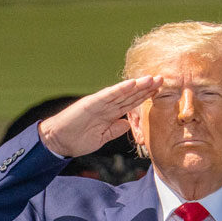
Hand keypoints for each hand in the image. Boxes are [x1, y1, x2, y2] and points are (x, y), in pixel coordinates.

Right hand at [38, 75, 162, 157]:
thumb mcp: (102, 137)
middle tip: (163, 79)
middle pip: (130, 95)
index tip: (159, 91)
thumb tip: (127, 123)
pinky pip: (108, 95)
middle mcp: (106, 105)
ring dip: (138, 86)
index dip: (145, 97)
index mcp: (110, 113)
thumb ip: (115, 129)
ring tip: (152, 79)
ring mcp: (99, 103)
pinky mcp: (91, 103)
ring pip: (123, 93)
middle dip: (147, 88)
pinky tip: (132, 84)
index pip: (131, 103)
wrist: (58, 141)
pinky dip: (120, 89)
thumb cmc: (78, 139)